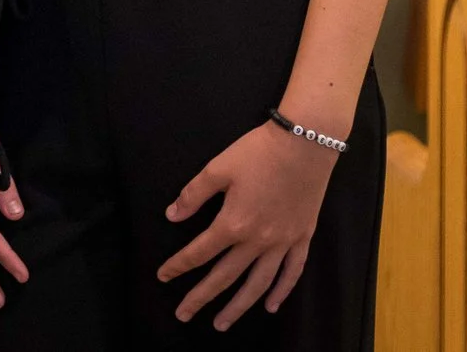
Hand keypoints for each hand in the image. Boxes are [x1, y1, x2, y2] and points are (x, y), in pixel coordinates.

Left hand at [158, 121, 338, 328]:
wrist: (304, 144)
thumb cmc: (257, 152)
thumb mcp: (217, 168)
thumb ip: (193, 195)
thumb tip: (172, 216)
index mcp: (233, 223)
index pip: (199, 252)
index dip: (178, 266)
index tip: (162, 276)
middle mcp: (257, 241)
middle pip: (224, 276)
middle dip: (201, 297)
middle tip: (183, 314)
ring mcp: (283, 242)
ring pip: (258, 284)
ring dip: (238, 306)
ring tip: (221, 323)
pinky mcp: (302, 238)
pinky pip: (292, 272)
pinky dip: (281, 291)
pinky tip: (270, 306)